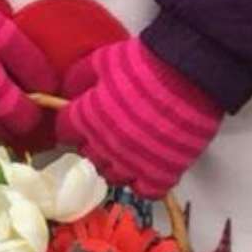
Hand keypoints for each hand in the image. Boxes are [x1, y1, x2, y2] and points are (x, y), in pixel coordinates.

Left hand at [55, 37, 219, 199]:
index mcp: (87, 118)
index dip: (70, 124)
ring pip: (113, 176)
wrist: (187, 73)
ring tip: (128, 149)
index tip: (77, 121)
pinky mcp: (162, 172)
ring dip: (117, 165)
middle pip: (88, 157)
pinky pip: (146, 191)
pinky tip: (149, 168)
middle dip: (93, 145)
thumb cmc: (144, 64)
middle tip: (106, 132)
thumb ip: (80, 76)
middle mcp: (105, 146)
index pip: (64, 132)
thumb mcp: (104, 60)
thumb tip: (68, 90)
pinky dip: (145, 183)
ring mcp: (133, 163)